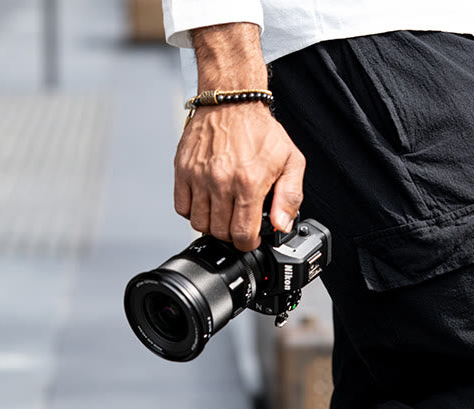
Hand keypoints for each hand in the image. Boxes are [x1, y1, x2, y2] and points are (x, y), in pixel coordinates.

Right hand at [174, 103, 305, 250]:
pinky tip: (206, 203)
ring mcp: (198, 176)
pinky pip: (182, 207)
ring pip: (199, 223)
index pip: (242, 234)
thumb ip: (290, 197)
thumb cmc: (261, 130)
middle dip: (232, 234)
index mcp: (248, 182)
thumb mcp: (291, 161)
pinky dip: (193, 211)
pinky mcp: (183, 169)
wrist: (232, 100)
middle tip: (239, 224)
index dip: (248, 243)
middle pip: (220, 232)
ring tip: (223, 214)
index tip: (251, 238)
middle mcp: (221, 181)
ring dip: (212, 225)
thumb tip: (282, 225)